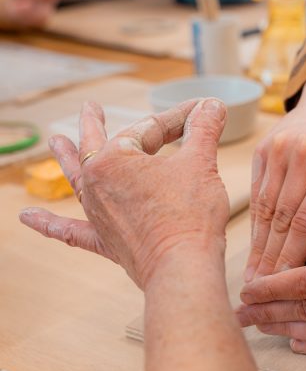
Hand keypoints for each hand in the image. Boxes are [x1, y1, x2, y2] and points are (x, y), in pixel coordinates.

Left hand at [19, 99, 229, 289]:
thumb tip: (212, 106)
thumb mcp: (201, 162)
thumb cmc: (190, 214)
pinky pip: (70, 231)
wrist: (182, 265)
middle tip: (90, 108)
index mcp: (116, 159)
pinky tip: (28, 217)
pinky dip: (50, 224)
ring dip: (65, 160)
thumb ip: (204, 130)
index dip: (178, 118)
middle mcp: (97, 183)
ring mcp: (97, 213)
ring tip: (55, 142)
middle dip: (95, 124)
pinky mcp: (104, 241)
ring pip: (77, 180)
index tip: (199, 112)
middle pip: (97, 146)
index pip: (150, 129)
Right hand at [245, 74, 305, 280]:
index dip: (292, 258)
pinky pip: (257, 193)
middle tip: (261, 293)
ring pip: (265, 208)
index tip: (283, 287)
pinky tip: (254, 249)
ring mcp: (281, 149)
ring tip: (254, 279)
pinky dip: (256, 224)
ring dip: (258, 247)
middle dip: (270, 260)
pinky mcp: (264, 148)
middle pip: (282, 219)